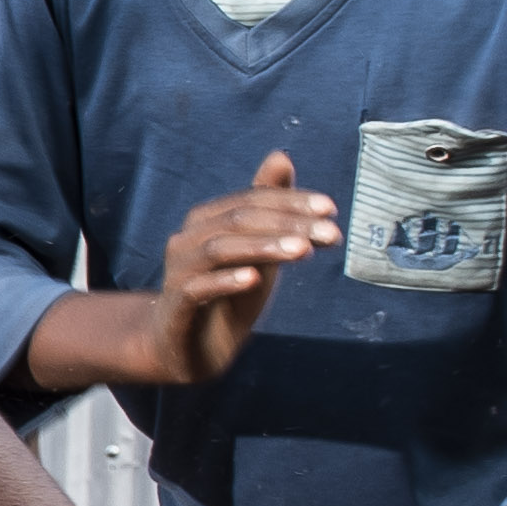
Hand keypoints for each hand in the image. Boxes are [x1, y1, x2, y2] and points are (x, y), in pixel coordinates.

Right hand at [141, 157, 336, 386]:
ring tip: (302, 251)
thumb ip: (269, 211)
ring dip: (264, 247)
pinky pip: (196, 288)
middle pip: (238, 220)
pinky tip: (253, 279)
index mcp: (206, 220)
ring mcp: (178, 273)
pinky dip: (225, 281)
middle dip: (288, 223)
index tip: (331, 209)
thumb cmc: (225, 295)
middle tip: (330, 234)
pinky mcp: (175, 307)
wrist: (186, 349)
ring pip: (220, 249)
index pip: (251, 200)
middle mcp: (187, 239)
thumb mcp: (256, 252)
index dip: (291, 202)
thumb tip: (282, 156)